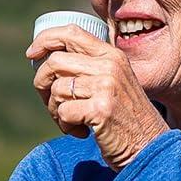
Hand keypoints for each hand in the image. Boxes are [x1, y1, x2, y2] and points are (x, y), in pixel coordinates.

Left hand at [26, 24, 167, 169]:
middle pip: (55, 63)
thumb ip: (91, 68)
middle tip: (52, 104)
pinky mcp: (100, 109)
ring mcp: (106, 86)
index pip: (71, 33)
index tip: (31, 55)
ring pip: (56, 90)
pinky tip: (81, 132)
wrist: (149, 147)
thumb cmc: (125, 118)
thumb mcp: (114, 83)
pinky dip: (65, 126)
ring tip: (72, 121)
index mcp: (112, 55)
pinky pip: (63, 112)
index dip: (44, 40)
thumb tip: (47, 60)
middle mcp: (110, 66)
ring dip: (55, 111)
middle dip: (42, 85)